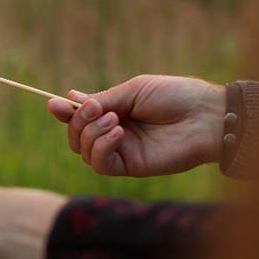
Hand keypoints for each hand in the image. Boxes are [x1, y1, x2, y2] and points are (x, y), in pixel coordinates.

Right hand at [47, 75, 224, 176]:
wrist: (205, 117)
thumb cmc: (175, 96)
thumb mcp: (133, 91)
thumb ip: (102, 100)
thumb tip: (69, 98)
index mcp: (116, 111)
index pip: (82, 116)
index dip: (66, 112)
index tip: (53, 104)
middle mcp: (115, 132)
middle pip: (76, 136)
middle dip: (77, 122)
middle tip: (95, 108)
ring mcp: (122, 151)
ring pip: (84, 151)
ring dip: (90, 134)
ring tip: (114, 121)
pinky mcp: (131, 167)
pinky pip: (101, 164)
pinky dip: (101, 148)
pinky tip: (118, 134)